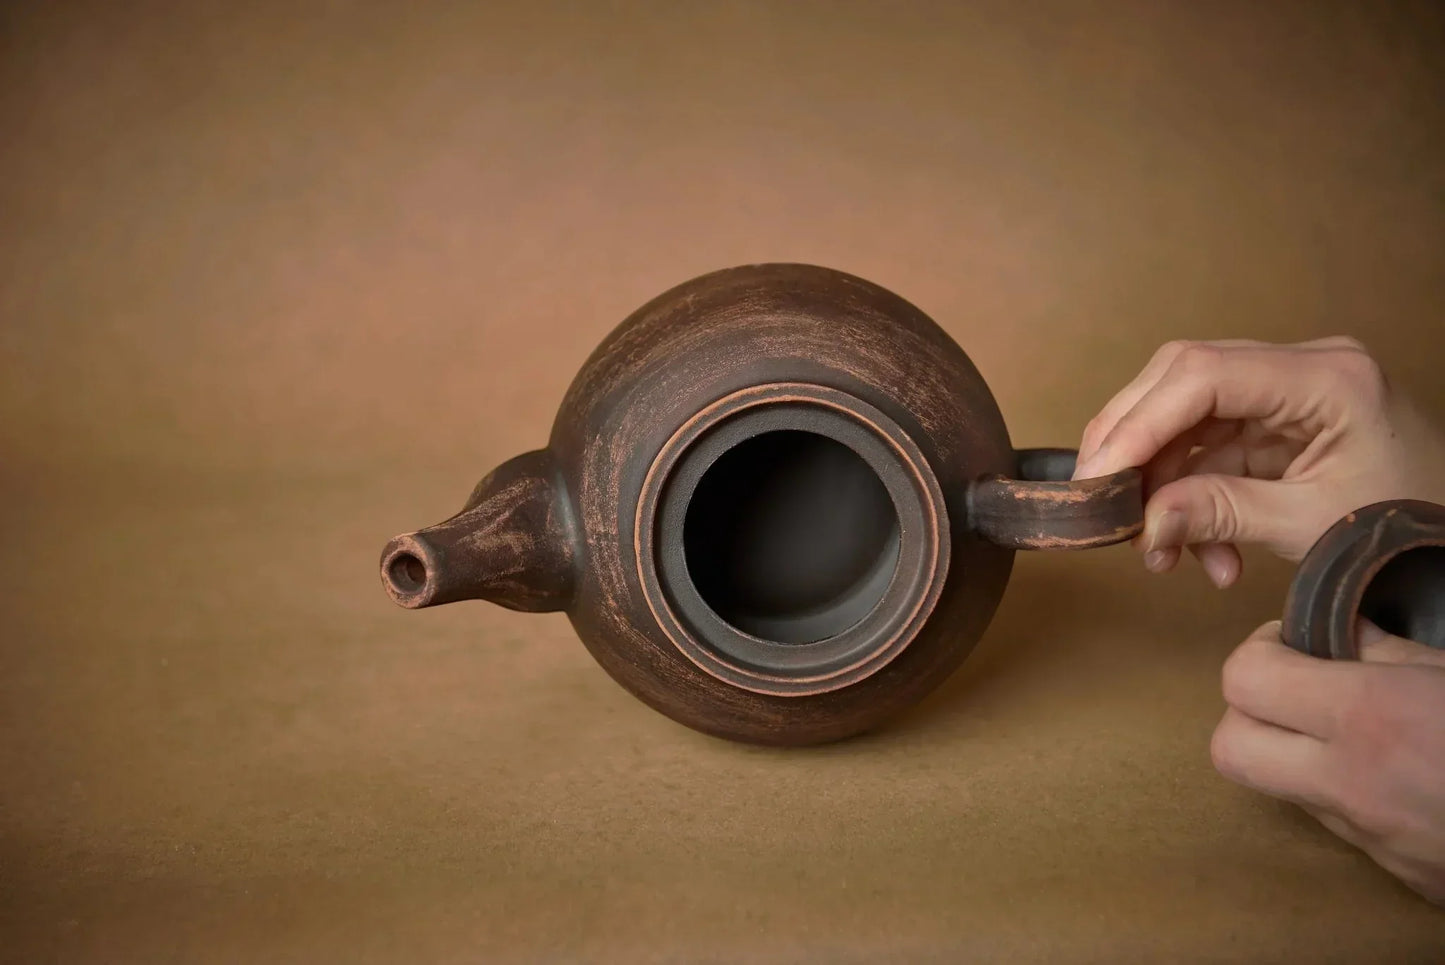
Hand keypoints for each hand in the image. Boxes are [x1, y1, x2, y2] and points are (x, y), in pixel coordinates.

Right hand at [1073, 338, 1444, 585]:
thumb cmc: (1410, 522)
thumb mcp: (1314, 523)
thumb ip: (1223, 513)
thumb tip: (1144, 522)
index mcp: (1327, 377)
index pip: (1203, 375)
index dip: (1139, 423)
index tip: (1099, 478)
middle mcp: (1302, 367)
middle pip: (1180, 380)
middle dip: (1133, 444)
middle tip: (1103, 504)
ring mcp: (1286, 391)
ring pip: (1184, 415)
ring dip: (1160, 484)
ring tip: (1161, 552)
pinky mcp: (1276, 421)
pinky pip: (1207, 447)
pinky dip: (1189, 498)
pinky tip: (1200, 551)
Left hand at [1213, 620, 1444, 904]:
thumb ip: (1386, 652)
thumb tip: (1334, 631)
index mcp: (1367, 719)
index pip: (1243, 679)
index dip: (1259, 651)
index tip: (1295, 642)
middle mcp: (1349, 783)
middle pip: (1229, 747)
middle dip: (1248, 710)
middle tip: (1298, 686)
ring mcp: (1369, 836)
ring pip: (1279, 789)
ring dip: (1294, 752)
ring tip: (1353, 726)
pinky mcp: (1395, 871)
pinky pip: (1336, 823)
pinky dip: (1344, 790)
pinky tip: (1395, 769)